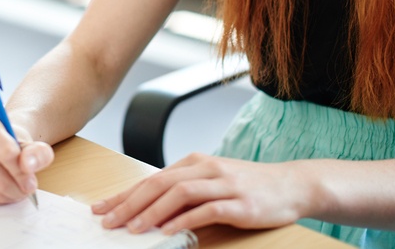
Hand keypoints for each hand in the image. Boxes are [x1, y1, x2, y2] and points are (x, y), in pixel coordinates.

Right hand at [0, 115, 53, 203]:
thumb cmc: (12, 144)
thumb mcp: (31, 143)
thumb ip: (37, 152)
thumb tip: (28, 165)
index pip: (7, 153)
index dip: (23, 171)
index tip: (31, 180)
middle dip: (17, 188)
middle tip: (26, 189)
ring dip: (6, 196)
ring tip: (14, 189)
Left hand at [91, 153, 309, 234]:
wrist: (292, 185)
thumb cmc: (248, 186)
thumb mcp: (212, 183)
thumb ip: (184, 192)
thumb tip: (149, 211)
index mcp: (194, 162)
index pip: (151, 179)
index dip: (124, 194)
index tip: (101, 208)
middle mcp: (206, 168)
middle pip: (159, 183)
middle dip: (128, 203)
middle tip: (107, 220)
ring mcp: (223, 184)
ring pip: (179, 193)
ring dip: (151, 211)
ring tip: (132, 228)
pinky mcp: (240, 203)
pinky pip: (206, 210)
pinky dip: (184, 221)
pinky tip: (168, 232)